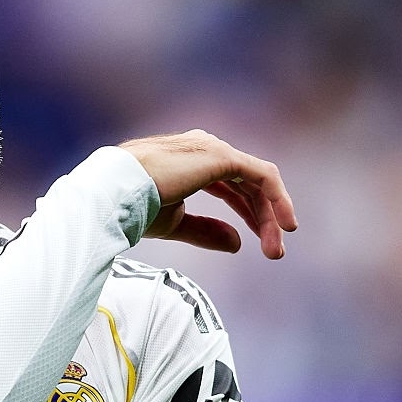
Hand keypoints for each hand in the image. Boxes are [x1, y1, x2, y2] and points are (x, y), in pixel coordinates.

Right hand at [119, 130, 297, 258]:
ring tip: (276, 249)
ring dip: (272, 215)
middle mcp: (207, 149)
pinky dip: (278, 199)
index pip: (231, 184)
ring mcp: (215, 149)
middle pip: (248, 184)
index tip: (255, 240)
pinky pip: (263, 176)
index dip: (247, 211)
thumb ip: (206, 231)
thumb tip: (237, 243)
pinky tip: (285, 224)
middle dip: (263, 218)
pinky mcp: (223, 157)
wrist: (117, 193)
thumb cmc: (135, 206)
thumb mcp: (175, 223)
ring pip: (259, 182)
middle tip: (274, 252)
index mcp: (193, 161)